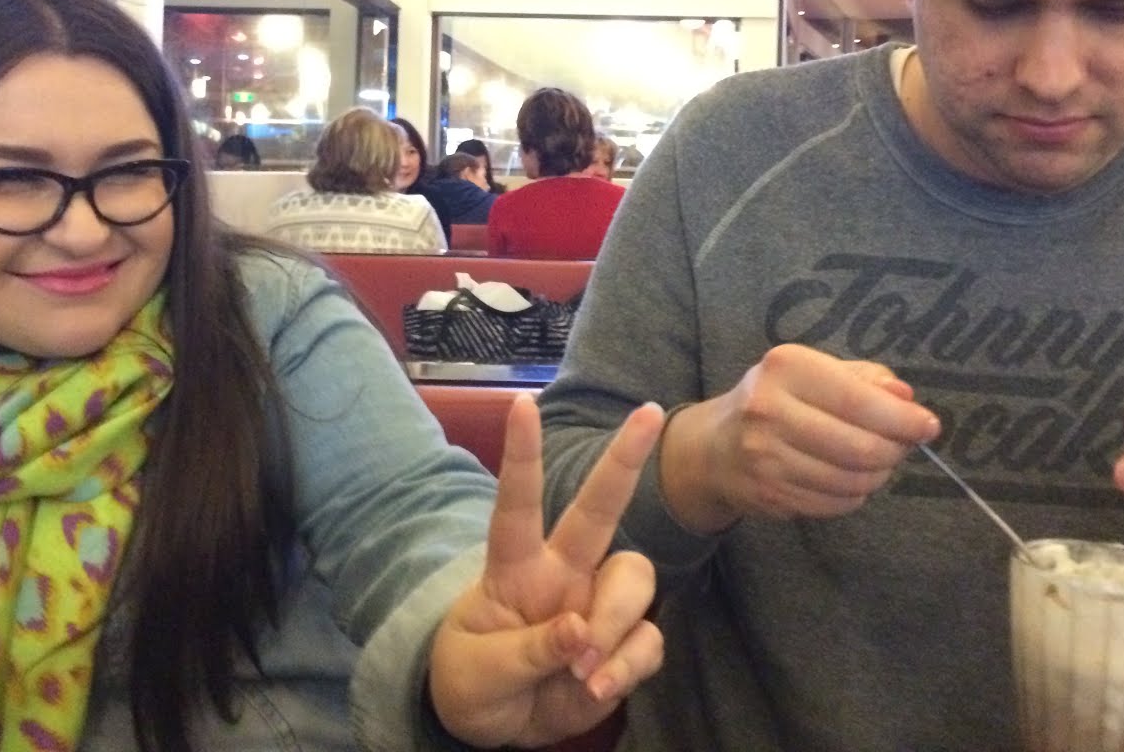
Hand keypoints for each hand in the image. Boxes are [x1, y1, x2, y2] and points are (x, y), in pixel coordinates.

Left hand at [429, 396, 664, 747]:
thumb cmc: (473, 681)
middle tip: (650, 414)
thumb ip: (527, 651)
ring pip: (634, 579)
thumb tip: (580, 631)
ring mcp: (596, 603)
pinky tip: (596, 688)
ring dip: (616, 622)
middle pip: (599, 509)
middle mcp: (562, 572)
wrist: (496, 729)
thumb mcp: (478, 673)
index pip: (516, 504)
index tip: (521, 403)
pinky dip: (627, 667)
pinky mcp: (623, 643)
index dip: (520, 454)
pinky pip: (647, 639)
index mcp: (514, 568)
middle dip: (624, 459)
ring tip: (584, 672)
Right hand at [660, 343, 940, 532]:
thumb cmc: (776, 399)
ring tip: (875, 461)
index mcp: (785, 368)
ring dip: (877, 474)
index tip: (929, 425)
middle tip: (902, 446)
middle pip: (860, 446)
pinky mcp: (770, 494)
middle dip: (894, 450)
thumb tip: (905, 397)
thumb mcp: (814, 372)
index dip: (902, 418)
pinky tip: (848, 479)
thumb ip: (863, 378)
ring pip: (852, 480)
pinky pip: (836, 504)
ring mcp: (766, 458)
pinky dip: (854, 495)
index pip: (858, 399)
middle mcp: (769, 410)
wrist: (715, 447)